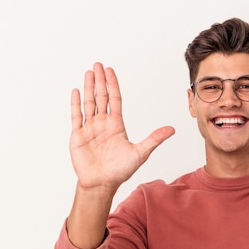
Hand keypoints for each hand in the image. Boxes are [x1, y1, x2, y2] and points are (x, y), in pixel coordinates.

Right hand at [70, 62, 174, 193]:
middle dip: (100, 80)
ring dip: (88, 88)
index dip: (112, 85)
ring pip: (89, 103)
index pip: (115, 99)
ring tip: (88, 72)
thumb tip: (172, 129)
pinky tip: (76, 91)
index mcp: (116, 125)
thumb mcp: (140, 153)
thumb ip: (154, 139)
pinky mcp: (78, 136)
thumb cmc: (120, 171)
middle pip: (101, 97)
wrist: (102, 184)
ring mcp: (90, 128)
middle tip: (98, 64)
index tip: (110, 71)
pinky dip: (76, 103)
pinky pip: (77, 116)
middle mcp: (103, 123)